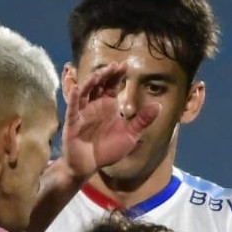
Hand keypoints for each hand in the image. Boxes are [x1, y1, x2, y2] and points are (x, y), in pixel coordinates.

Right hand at [57, 61, 159, 181]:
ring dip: (90, 83)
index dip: (117, 74)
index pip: (112, 84)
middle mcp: (95, 105)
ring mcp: (83, 113)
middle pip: (99, 84)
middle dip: (105, 74)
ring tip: (98, 74)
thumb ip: (142, 120)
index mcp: (108, 105)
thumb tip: (159, 105)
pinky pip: (72, 109)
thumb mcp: (130, 135)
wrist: (89, 167)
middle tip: (114, 66)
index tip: (125, 65)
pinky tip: (76, 89)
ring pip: (85, 92)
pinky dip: (73, 99)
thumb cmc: (107, 150)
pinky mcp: (72, 123)